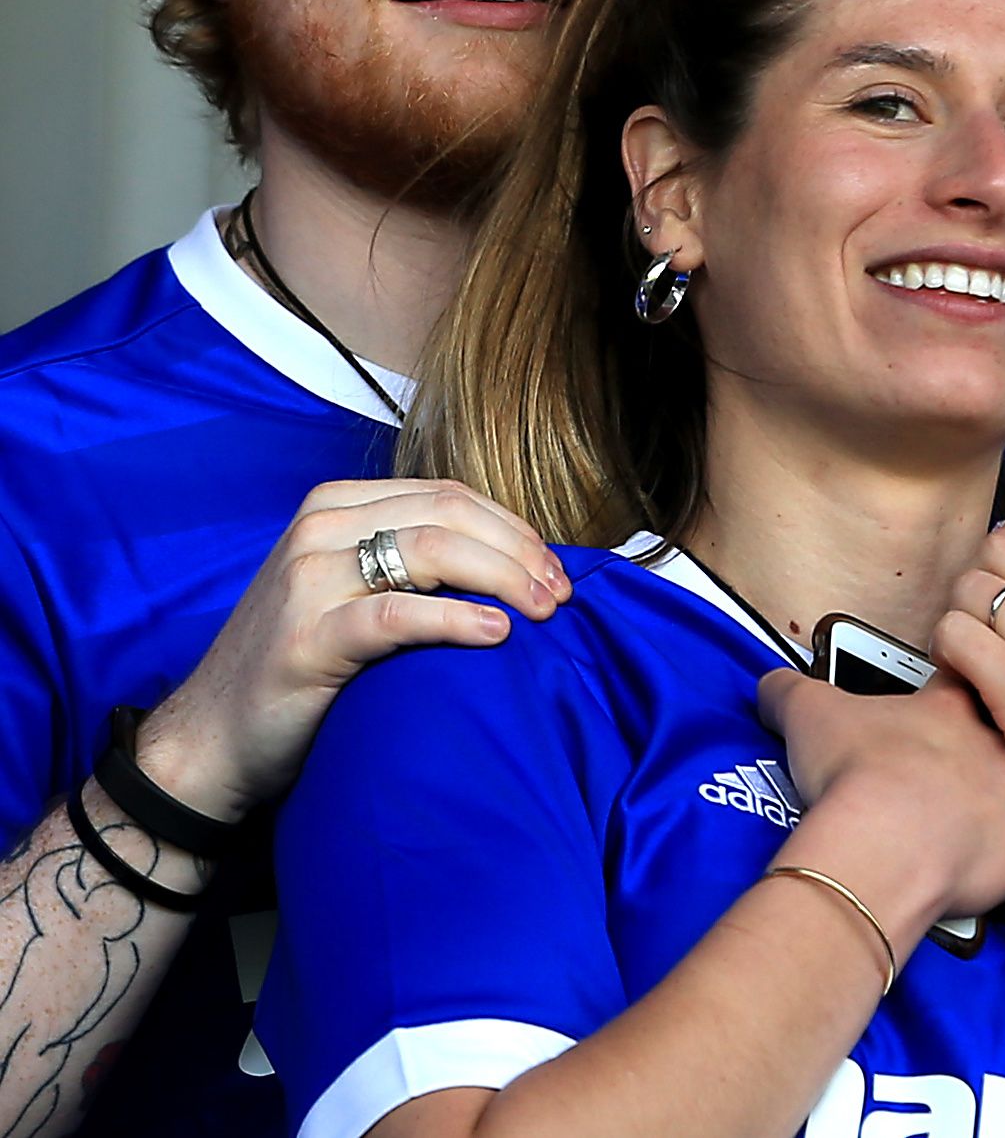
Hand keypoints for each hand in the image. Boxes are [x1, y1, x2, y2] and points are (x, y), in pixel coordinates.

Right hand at [132, 479, 569, 821]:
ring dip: (503, 577)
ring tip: (544, 612)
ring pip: (432, 549)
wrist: (210, 742)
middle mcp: (321, 527)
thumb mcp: (350, 595)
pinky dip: (457, 619)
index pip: (448, 495)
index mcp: (337, 506)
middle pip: (449, 515)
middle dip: (519, 550)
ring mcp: (310, 578)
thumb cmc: (298, 671)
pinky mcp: (308, 636)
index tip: (555, 568)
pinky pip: (399, 613)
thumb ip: (408, 566)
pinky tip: (497, 634)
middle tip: (562, 594)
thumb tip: (510, 565)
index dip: (512, 527)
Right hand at [758, 668, 1004, 928]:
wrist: (883, 843)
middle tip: (948, 779)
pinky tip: (985, 867)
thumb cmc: (854, 773)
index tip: (930, 713)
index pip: (965, 680)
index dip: (949, 693)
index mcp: (952, 705)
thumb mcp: (808, 711)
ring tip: (967, 826)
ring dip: (1003, 804)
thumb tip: (771, 682)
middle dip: (984, 753)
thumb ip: (790, 687)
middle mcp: (999, 742)